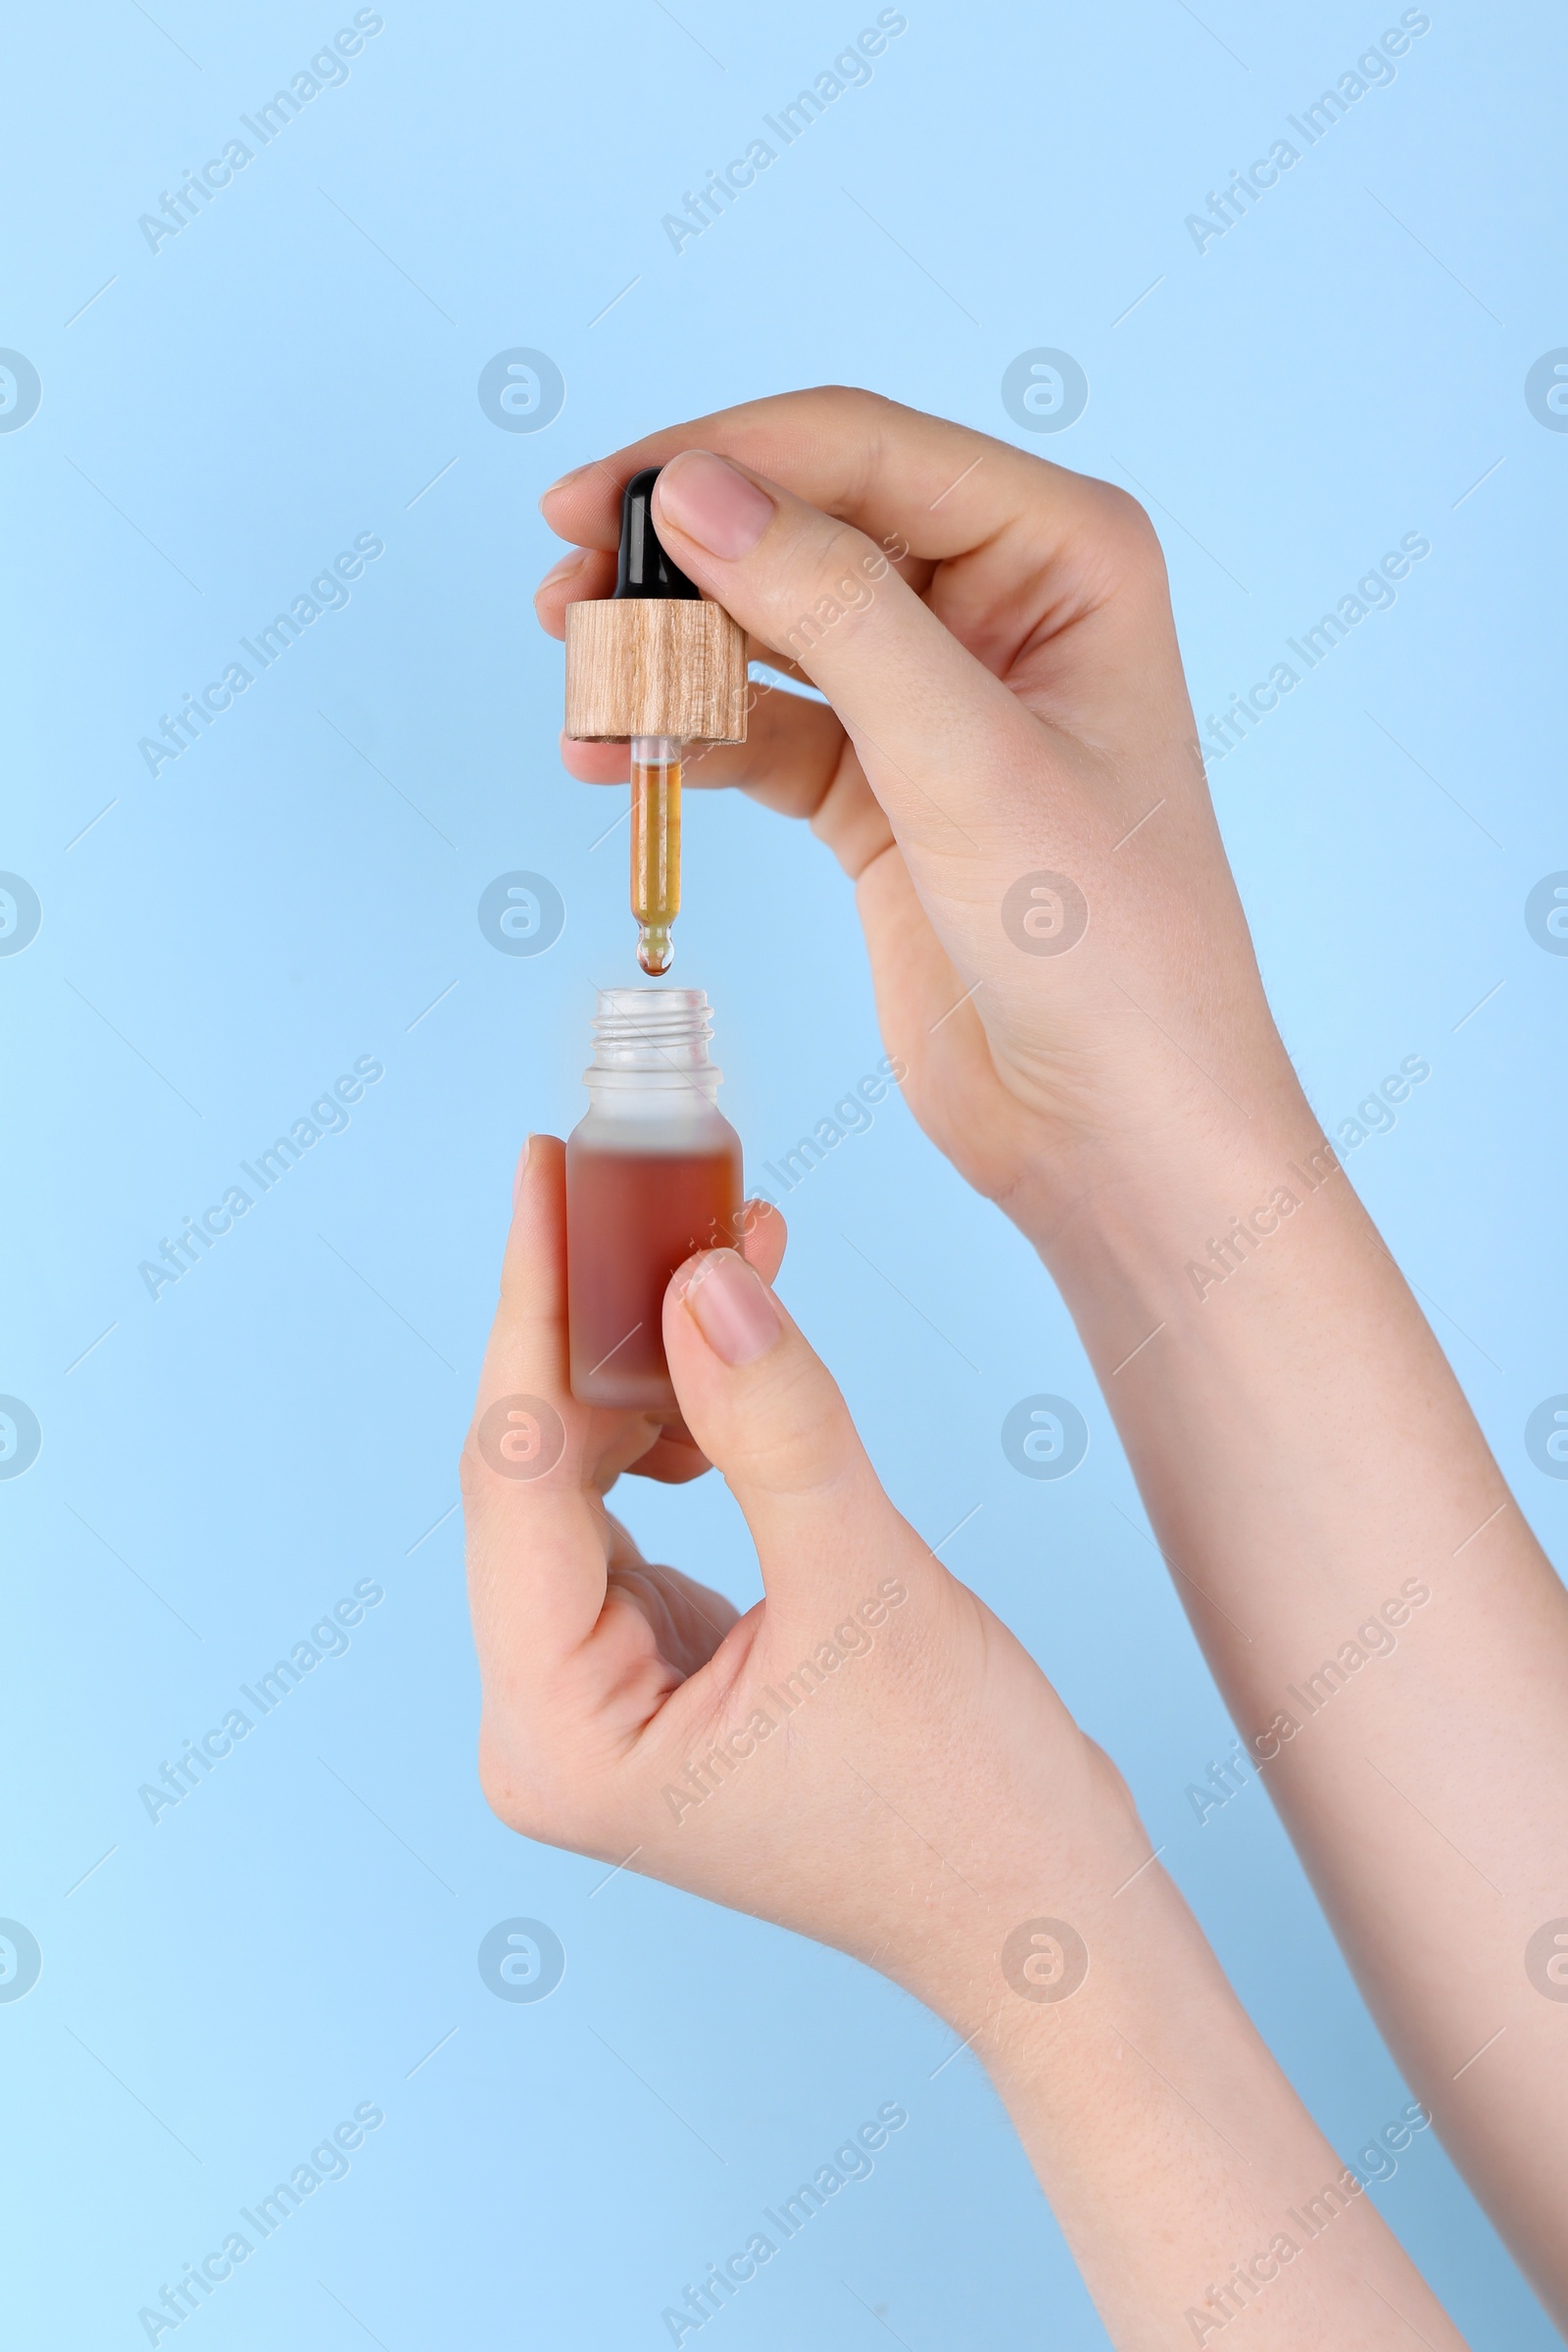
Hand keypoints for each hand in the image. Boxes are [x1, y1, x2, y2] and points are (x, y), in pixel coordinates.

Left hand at [461, 1135, 1133, 2024]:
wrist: (1046, 1904)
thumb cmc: (968, 1796)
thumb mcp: (867, 1587)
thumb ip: (773, 1423)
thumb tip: (694, 1272)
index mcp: (553, 1733)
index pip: (515, 1472)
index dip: (532, 1306)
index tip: (546, 1173)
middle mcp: (544, 1719)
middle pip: (535, 1467)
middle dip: (596, 1320)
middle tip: (635, 1179)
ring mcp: (595, 1691)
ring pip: (585, 1474)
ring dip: (649, 1359)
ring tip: (716, 1242)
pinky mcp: (651, 1661)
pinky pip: (638, 1503)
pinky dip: (685, 1416)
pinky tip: (731, 1338)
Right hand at [536, 389, 1306, 1234]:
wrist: (1116, 1131)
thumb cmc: (1107, 948)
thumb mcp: (965, 759)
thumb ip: (832, 610)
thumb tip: (697, 490)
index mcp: (1064, 553)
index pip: (865, 453)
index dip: (721, 458)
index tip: (597, 501)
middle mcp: (1003, 605)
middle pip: (804, 527)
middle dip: (681, 558)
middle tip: (564, 593)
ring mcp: (936, 702)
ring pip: (771, 629)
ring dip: (669, 650)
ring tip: (580, 683)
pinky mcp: (883, 793)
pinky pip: (764, 731)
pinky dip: (688, 738)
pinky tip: (613, 757)